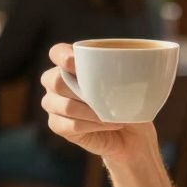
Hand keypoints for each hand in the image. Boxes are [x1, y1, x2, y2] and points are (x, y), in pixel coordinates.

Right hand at [40, 43, 156, 159]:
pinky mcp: (59, 126)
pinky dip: (90, 125)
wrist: (134, 134)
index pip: (57, 52)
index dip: (61, 55)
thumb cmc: (130, 104)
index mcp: (73, 66)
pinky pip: (68, 125)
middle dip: (77, 88)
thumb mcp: (130, 85)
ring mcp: (55, 106)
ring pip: (60, 105)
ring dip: (88, 110)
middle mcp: (58, 84)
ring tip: (110, 114)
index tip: (74, 62)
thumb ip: (117, 73)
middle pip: (53, 80)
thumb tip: (116, 68)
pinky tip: (106, 124)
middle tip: (102, 97)